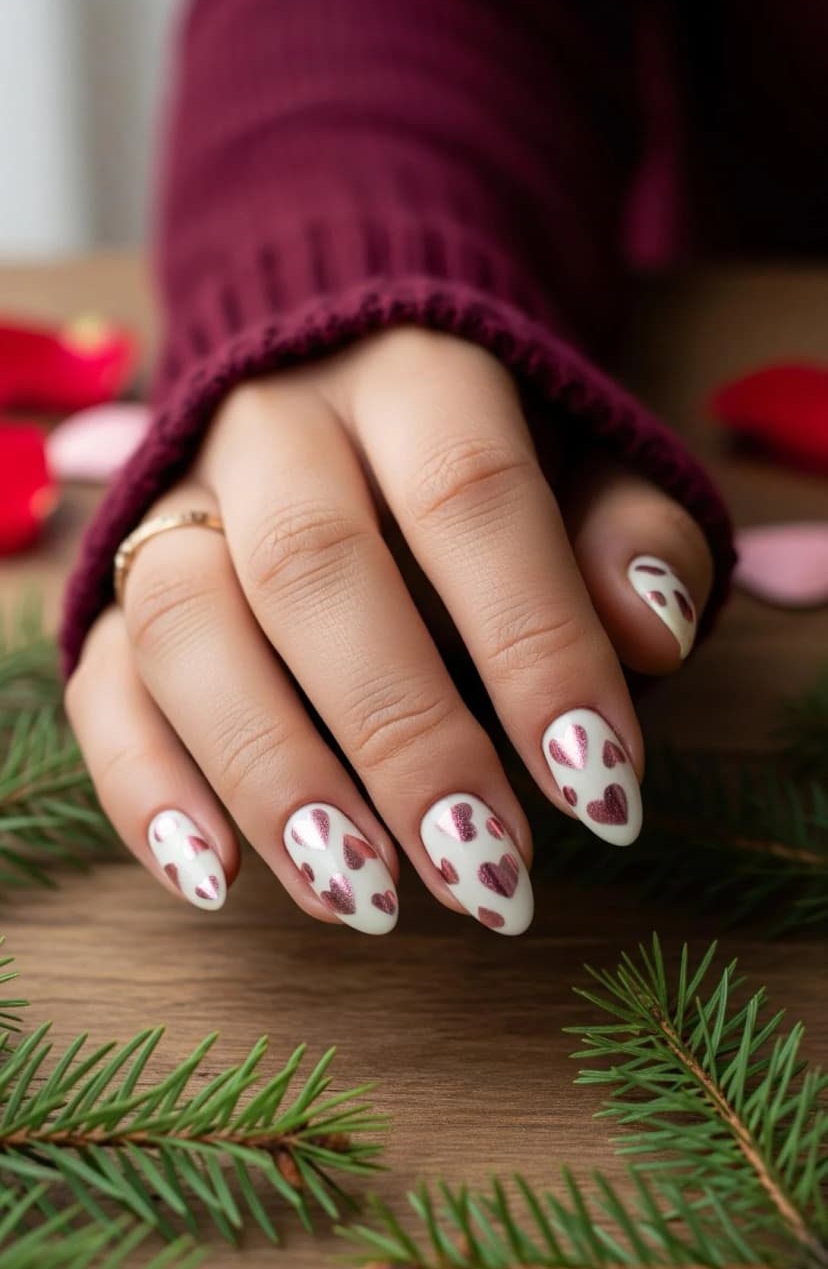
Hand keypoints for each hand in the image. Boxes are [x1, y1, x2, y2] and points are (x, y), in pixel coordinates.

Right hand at [66, 327, 711, 933]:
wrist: (338, 373)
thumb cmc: (486, 453)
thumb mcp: (590, 462)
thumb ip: (635, 532)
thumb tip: (651, 630)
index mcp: (411, 376)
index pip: (468, 496)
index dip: (533, 642)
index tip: (599, 785)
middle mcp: (274, 427)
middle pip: (311, 568)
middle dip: (401, 735)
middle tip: (483, 869)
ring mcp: (176, 503)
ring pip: (181, 623)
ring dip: (266, 771)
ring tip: (358, 895)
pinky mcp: (115, 585)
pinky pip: (101, 679)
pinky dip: (146, 784)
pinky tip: (216, 876)